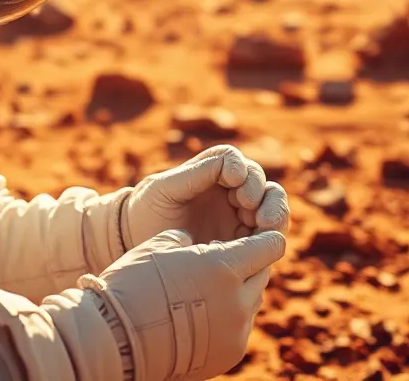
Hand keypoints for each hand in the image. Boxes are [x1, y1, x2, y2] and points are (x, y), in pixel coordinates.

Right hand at [81, 229, 286, 380]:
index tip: (253, 238)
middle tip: (222, 265)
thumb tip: (193, 242)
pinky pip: (240, 330)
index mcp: (224, 267)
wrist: (117, 339)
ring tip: (207, 292)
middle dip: (248, 266)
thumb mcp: (158, 248)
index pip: (271, 246)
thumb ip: (186, 239)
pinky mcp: (230, 354)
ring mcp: (236, 331)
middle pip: (263, 274)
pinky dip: (228, 320)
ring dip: (237, 294)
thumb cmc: (134, 286)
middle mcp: (238, 300)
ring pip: (251, 303)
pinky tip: (201, 318)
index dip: (263, 238)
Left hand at [123, 145, 289, 247]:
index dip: (241, 168)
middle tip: (250, 207)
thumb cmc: (145, 211)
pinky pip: (267, 238)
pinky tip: (258, 245)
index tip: (233, 180)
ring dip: (274, 213)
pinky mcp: (243, 244)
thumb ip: (196, 173)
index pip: (237, 162)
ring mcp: (238, 218)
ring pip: (271, 209)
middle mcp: (229, 193)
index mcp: (211, 173)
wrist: (134, 246)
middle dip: (263, 193)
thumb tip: (231, 165)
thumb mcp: (164, 189)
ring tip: (263, 224)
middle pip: (261, 184)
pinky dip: (270, 238)